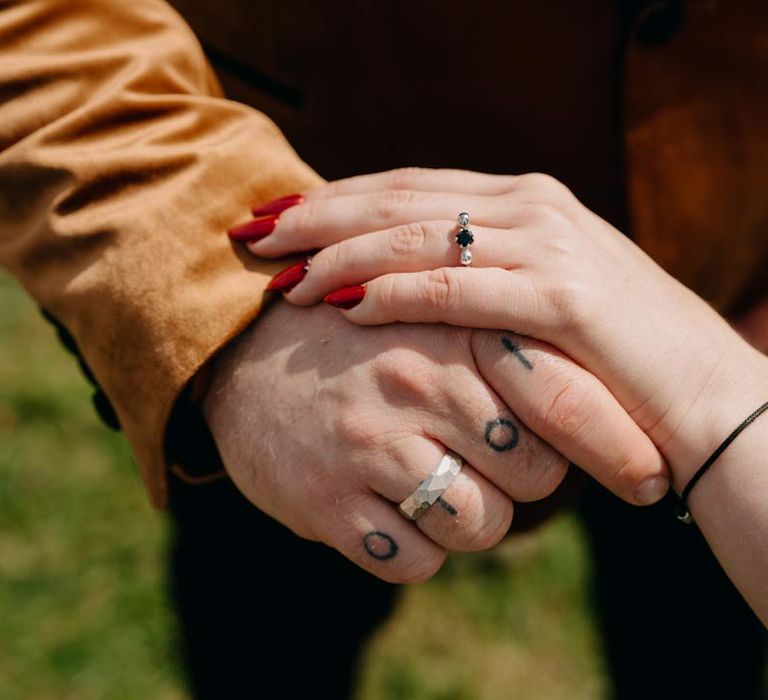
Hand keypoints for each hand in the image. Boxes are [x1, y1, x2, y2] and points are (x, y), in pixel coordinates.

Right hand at [201, 301, 665, 582]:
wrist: (240, 352)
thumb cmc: (356, 341)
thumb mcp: (427, 317)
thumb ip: (501, 346)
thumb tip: (588, 402)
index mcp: (453, 332)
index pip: (561, 394)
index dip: (613, 442)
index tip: (648, 478)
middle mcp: (417, 385)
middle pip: (534, 474)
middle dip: (525, 480)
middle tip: (491, 462)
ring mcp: (369, 446)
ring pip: (479, 525)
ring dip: (471, 520)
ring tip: (435, 487)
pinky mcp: (326, 501)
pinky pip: (412, 560)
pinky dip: (415, 548)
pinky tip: (387, 511)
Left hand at [241, 167, 763, 487]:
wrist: (709, 399)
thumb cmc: (615, 358)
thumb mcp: (540, 301)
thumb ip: (484, 277)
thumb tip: (410, 278)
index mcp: (523, 202)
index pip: (409, 187)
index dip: (337, 198)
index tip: (278, 216)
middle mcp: (531, 207)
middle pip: (400, 199)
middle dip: (319, 215)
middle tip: (255, 232)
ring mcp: (548, 246)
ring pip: (418, 238)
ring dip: (341, 256)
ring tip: (282, 276)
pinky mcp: (562, 298)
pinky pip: (457, 289)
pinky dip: (395, 293)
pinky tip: (344, 307)